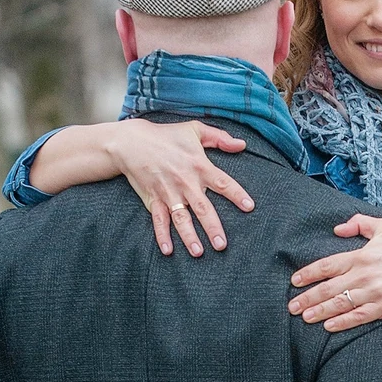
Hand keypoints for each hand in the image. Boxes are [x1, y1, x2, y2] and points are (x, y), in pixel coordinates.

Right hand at [108, 119, 253, 256]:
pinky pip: (158, 221)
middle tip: (222, 246)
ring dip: (188, 236)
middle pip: (202, 208)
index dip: (236, 194)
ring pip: (181, 218)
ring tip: (198, 252)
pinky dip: (162, 235)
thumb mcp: (194, 129)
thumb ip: (220, 138)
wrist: (131, 142)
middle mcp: (185, 182)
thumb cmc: (166, 135)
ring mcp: (168, 193)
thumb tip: (242, 144)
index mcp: (198, 165)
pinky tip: (168, 250)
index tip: (249, 207)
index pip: (222, 182)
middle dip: (212, 228)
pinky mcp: (153, 200)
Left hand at [288, 214, 381, 330]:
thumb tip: (337, 229)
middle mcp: (364, 274)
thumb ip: (360, 223)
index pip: (328, 265)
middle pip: (329, 287)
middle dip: (308, 297)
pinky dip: (342, 321)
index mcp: (361, 256)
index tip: (294, 282)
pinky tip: (328, 326)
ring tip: (304, 317)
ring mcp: (374, 292)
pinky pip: (358, 316)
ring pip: (340, 303)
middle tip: (292, 306)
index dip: (308, 274)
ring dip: (320, 311)